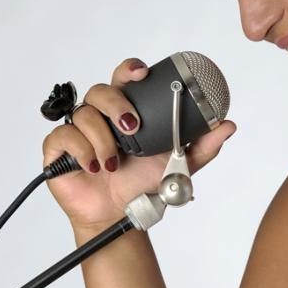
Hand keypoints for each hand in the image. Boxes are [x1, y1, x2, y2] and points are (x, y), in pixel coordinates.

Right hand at [43, 57, 236, 232]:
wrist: (121, 217)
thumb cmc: (143, 185)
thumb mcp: (179, 165)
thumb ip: (202, 145)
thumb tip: (227, 126)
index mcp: (127, 112)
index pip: (124, 78)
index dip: (130, 69)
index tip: (142, 73)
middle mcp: (101, 117)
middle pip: (100, 90)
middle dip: (116, 104)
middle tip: (131, 126)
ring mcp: (79, 132)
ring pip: (83, 114)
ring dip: (102, 138)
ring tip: (114, 162)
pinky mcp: (59, 150)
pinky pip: (63, 136)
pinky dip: (80, 149)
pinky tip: (93, 165)